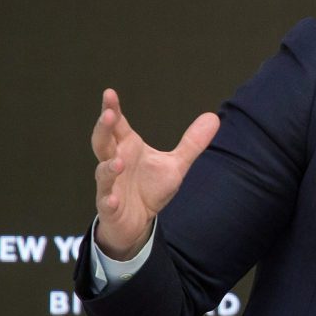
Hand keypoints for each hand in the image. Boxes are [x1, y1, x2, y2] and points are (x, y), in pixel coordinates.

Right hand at [91, 88, 219, 258]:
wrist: (137, 222)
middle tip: (108, 114)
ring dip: (108, 167)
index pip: (117, 125)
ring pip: (102, 173)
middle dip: (103, 128)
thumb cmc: (149, 189)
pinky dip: (108, 200)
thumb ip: (192, 143)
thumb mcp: (175, 165)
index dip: (112, 109)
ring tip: (119, 161)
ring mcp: (109, 185)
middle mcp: (114, 162)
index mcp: (127, 147)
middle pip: (102, 142)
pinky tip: (113, 199)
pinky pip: (106, 203)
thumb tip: (214, 117)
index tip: (110, 93)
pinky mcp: (110, 208)